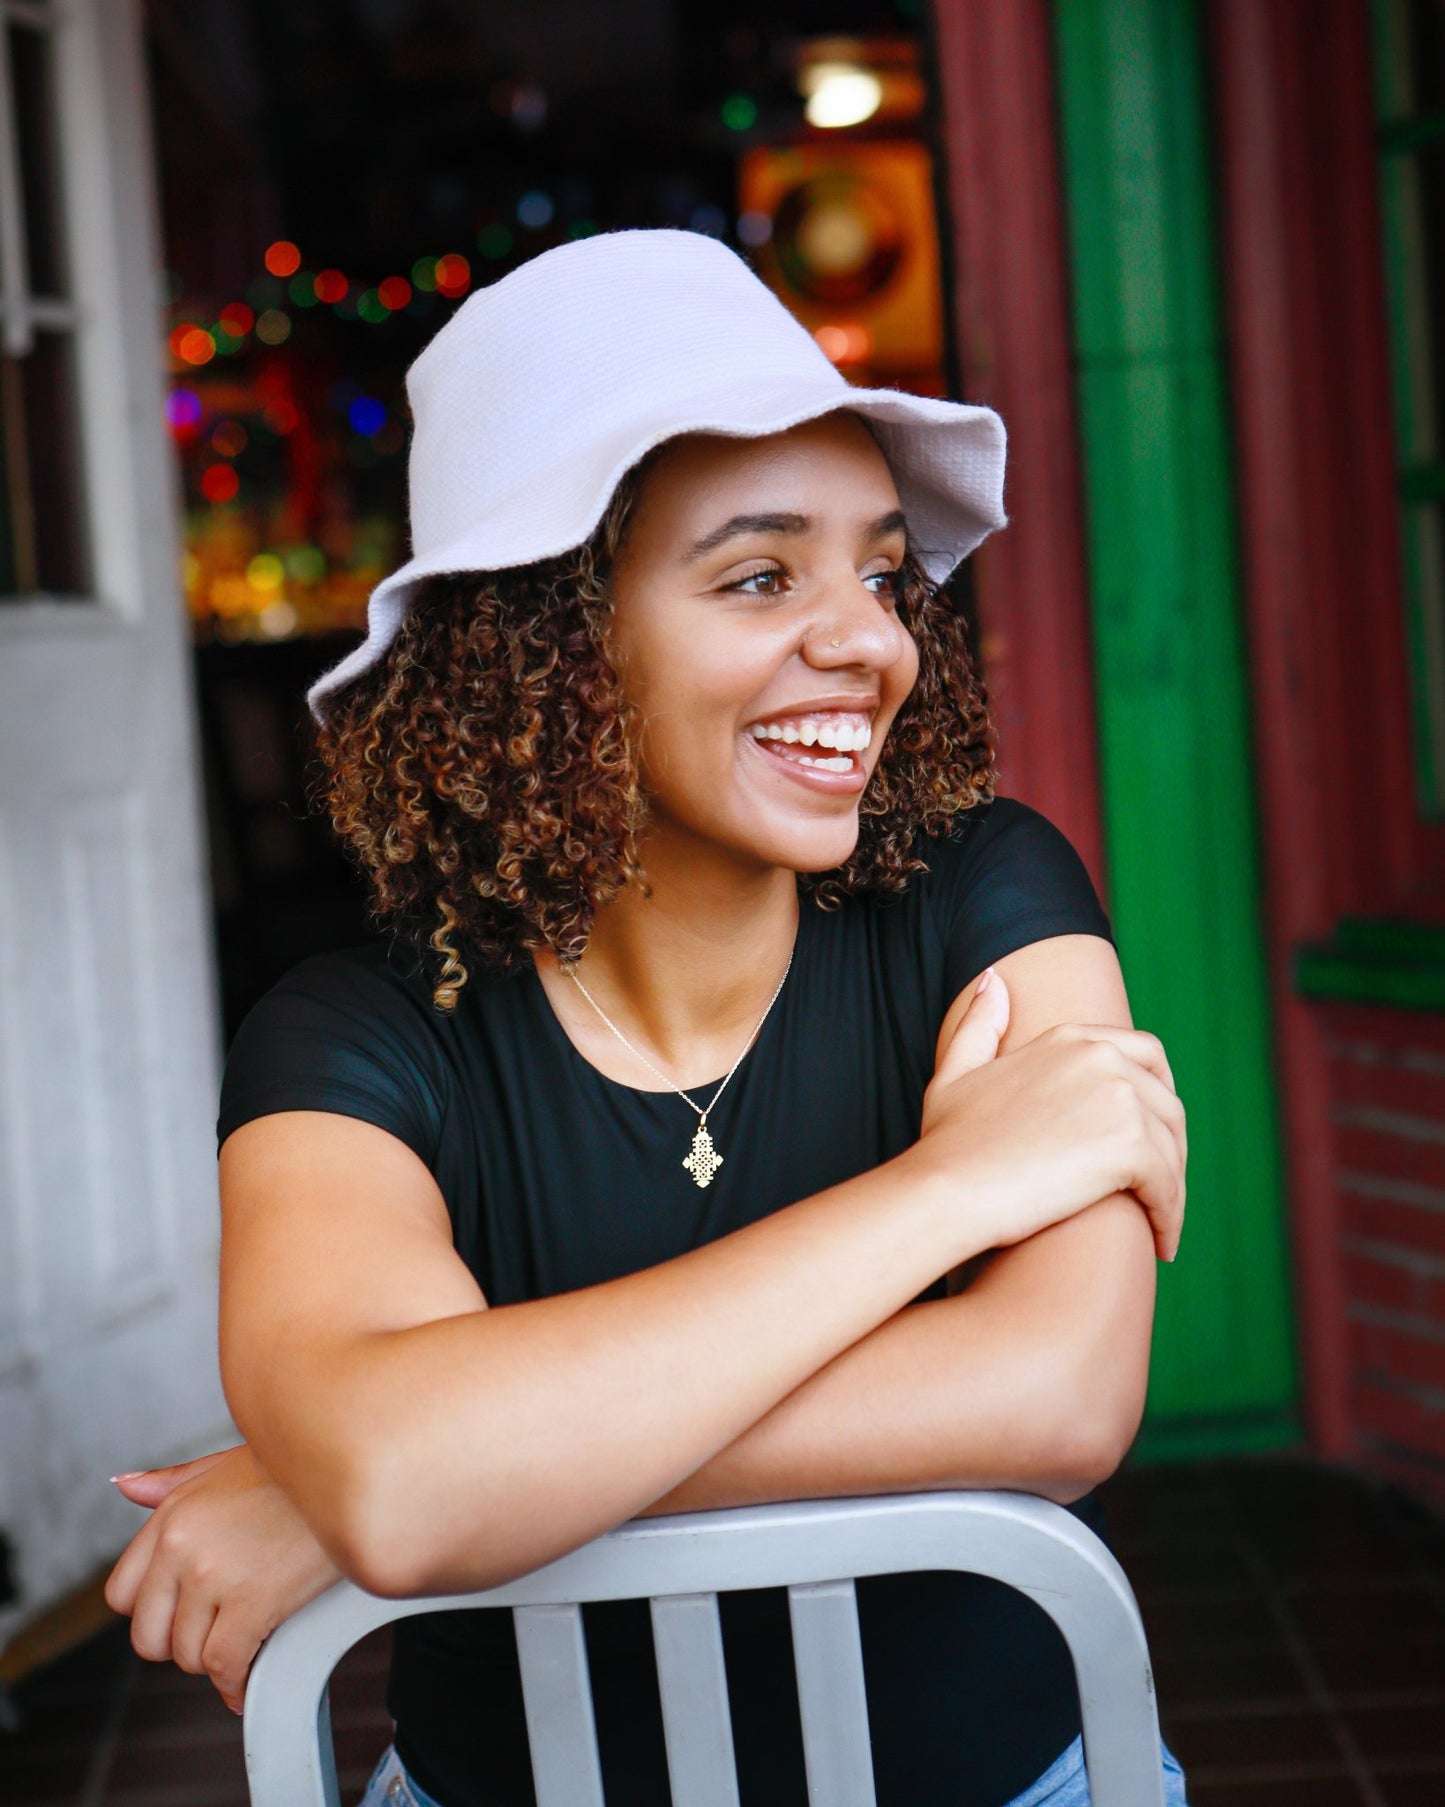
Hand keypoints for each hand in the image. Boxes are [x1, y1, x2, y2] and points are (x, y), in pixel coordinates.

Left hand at [104, 1444, 340, 1713]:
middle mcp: (182, 1546)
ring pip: (189, 1656)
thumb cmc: (290, 1470)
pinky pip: (225, 1665)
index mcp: (170, 1516)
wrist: (349, 1469)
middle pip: (148, 1637)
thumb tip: (125, 1484)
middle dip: (179, 1645)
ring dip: (215, 1661)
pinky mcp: (253, 1600)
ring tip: (242, 1643)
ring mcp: (214, 1575)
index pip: (120, 1595)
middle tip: (213, 1635)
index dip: (151, 1612)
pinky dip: (236, 1684)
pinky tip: (246, 1682)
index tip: (178, 1616)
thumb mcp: (222, 1464)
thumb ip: (168, 1481)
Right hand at [914, 969, 1186, 1262]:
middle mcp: (1101, 1056)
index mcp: (1069, 1038)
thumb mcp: (956, 1073)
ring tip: (1160, 1222)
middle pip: (1168, 1102)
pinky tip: (1161, 1243)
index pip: (1145, 1053)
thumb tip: (994, 980)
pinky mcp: (1130, 1145)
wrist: (945, 1187)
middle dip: (1171, 1146)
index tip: (1154, 1133)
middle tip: (1160, 1187)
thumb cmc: (946, 1143)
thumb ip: (978, 1025)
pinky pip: (1169, 1186)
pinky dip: (1170, 1217)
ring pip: (1173, 1148)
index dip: (1158, 1094)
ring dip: (1173, 1188)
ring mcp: (1119, 1098)